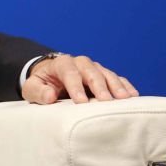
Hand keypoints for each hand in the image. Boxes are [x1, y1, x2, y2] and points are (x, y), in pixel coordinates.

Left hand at [21, 54, 138, 104]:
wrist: (51, 77)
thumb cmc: (42, 85)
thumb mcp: (32, 88)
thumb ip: (38, 92)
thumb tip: (50, 96)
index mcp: (61, 63)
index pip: (69, 73)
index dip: (75, 86)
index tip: (81, 102)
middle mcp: (80, 63)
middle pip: (91, 71)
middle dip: (99, 86)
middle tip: (106, 101)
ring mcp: (94, 68)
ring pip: (107, 74)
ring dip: (116, 86)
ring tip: (124, 99)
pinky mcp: (104, 76)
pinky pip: (117, 78)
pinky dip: (125, 86)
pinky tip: (133, 96)